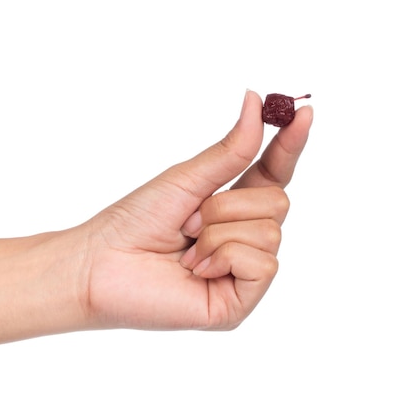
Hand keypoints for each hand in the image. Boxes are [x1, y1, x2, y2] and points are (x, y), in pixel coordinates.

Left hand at [80, 90, 312, 329]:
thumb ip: (230, 150)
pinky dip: (225, 257)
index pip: (274, 173)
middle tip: (188, 221)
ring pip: (271, 232)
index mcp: (231, 207)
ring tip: (186, 250)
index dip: (289, 144)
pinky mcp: (239, 302)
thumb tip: (256, 102)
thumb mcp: (187, 179)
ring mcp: (243, 272)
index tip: (303, 112)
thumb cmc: (135, 221)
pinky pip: (264, 266)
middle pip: (278, 202)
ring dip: (218, 233)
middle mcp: (243, 238)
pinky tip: (197, 270)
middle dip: (228, 204)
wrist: (101, 264)